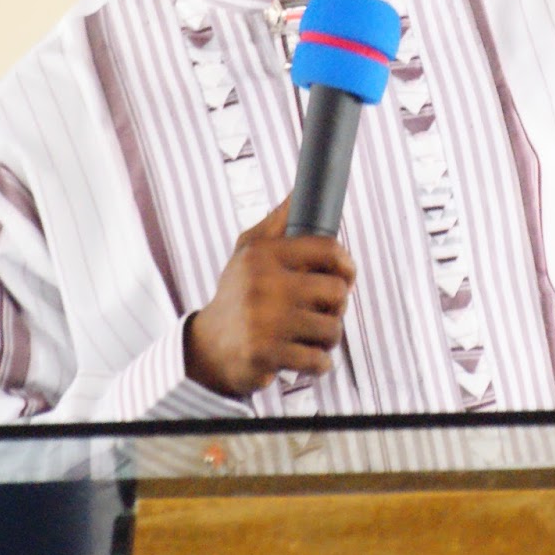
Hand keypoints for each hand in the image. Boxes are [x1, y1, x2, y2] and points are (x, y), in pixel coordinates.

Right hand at [184, 197, 355, 396]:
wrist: (207, 348)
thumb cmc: (237, 295)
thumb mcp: (247, 251)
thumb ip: (277, 222)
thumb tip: (298, 191)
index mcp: (263, 255)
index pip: (328, 250)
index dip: (346, 265)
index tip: (346, 277)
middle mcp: (263, 284)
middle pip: (336, 291)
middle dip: (337, 306)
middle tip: (324, 312)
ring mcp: (265, 321)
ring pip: (332, 328)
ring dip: (329, 337)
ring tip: (312, 336)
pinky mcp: (266, 354)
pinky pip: (319, 360)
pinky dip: (319, 363)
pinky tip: (304, 358)